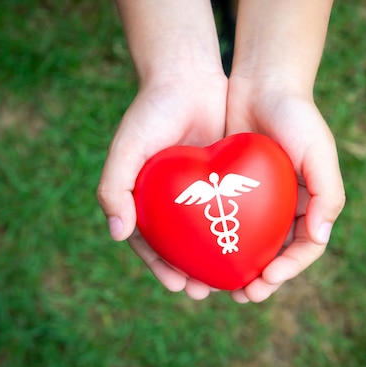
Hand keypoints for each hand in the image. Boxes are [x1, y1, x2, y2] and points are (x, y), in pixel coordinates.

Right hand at [97, 72, 227, 299]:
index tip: (180, 286)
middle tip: (207, 291)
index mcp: (144, 200)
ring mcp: (198, 191)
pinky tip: (252, 245)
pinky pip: (232, 210)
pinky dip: (238, 230)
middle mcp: (171, 200)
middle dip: (192, 273)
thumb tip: (118, 232)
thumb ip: (114, 188)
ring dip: (217, 259)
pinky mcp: (224, 179)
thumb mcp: (126, 149)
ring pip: (209, 234)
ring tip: (233, 280)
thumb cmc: (150, 112)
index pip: (151, 244)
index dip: (162, 268)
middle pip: (181, 246)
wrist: (186, 75)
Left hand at [225, 77, 345, 302]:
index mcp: (311, 203)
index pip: (304, 248)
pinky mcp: (233, 189)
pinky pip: (226, 221)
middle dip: (261, 279)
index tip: (266, 280)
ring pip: (249, 243)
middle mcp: (286, 206)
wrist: (262, 82)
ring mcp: (259, 199)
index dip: (288, 269)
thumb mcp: (319, 150)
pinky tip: (202, 252)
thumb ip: (327, 193)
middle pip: (275, 254)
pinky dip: (218, 240)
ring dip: (237, 267)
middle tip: (241, 295)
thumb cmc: (296, 115)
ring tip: (219, 285)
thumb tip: (319, 237)